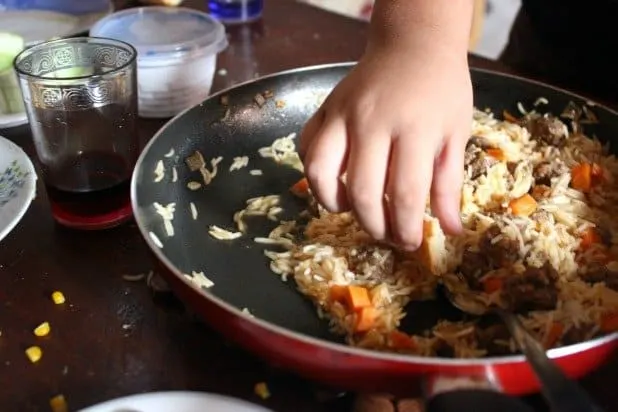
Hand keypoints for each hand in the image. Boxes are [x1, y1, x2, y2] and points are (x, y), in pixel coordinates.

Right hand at [299, 46, 471, 249]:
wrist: (413, 45)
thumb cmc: (441, 91)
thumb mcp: (455, 135)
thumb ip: (448, 184)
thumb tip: (450, 230)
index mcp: (414, 129)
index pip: (405, 194)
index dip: (406, 228)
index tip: (410, 243)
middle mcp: (372, 122)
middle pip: (363, 192)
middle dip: (373, 225)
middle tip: (384, 234)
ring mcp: (342, 114)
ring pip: (319, 172)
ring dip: (332, 202)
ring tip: (352, 208)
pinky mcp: (324, 109)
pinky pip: (306, 147)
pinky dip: (314, 173)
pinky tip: (334, 179)